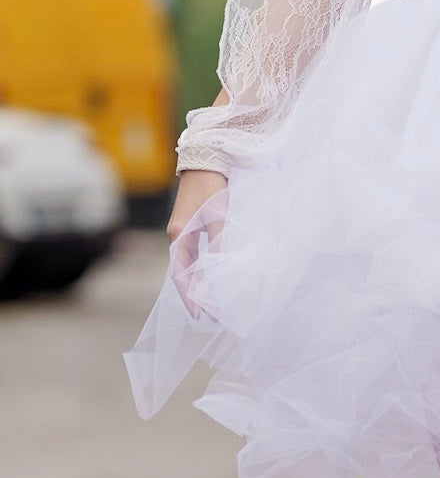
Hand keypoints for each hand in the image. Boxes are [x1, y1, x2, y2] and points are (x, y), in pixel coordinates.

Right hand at [167, 168, 228, 317]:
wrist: (204, 161)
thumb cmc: (212, 187)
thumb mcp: (219, 216)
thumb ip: (221, 241)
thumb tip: (224, 269)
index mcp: (179, 236)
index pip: (181, 274)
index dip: (191, 296)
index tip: (201, 314)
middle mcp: (176, 237)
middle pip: (182, 273)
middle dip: (194, 295)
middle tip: (208, 316)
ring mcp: (181, 232)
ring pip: (187, 265)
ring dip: (197, 284)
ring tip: (209, 303)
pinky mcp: (189, 227)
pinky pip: (192, 256)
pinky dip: (199, 270)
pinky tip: (209, 278)